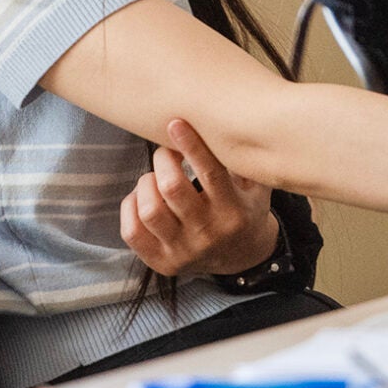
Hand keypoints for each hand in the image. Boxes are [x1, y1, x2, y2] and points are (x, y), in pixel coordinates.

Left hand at [119, 119, 280, 277]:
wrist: (243, 258)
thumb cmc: (245, 210)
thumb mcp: (258, 187)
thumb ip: (246, 161)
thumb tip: (229, 125)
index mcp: (233, 211)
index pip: (210, 174)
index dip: (190, 145)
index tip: (175, 124)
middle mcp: (207, 233)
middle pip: (172, 187)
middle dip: (163, 160)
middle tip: (167, 153)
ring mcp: (183, 251)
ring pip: (149, 210)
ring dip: (146, 183)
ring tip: (154, 179)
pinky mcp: (162, 262)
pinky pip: (132, 232)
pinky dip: (130, 206)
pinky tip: (142, 198)